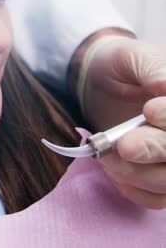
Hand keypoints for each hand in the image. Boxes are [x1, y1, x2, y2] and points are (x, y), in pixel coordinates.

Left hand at [82, 37, 165, 208]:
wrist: (95, 79)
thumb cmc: (117, 64)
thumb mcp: (132, 56)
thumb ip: (152, 69)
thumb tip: (165, 88)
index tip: (149, 110)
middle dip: (155, 149)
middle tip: (123, 145)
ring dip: (138, 173)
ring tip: (107, 155)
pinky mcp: (157, 174)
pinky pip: (157, 198)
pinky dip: (135, 190)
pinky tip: (114, 172)